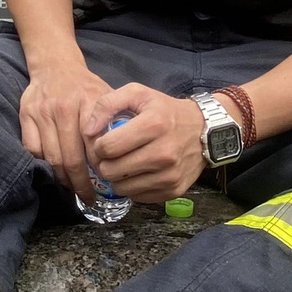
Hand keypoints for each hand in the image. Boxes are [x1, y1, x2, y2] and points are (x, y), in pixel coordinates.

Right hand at [19, 58, 113, 195]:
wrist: (56, 64)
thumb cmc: (85, 86)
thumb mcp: (106, 96)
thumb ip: (114, 121)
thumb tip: (125, 155)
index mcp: (88, 102)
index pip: (94, 145)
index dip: (99, 168)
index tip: (105, 182)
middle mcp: (63, 108)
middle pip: (70, 157)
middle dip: (80, 183)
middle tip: (88, 197)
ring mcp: (43, 112)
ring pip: (51, 158)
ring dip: (62, 178)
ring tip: (73, 189)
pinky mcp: (26, 115)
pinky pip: (33, 149)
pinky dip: (43, 165)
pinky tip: (54, 172)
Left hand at [84, 83, 206, 203]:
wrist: (204, 130)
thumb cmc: (166, 110)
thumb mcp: (138, 93)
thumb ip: (107, 103)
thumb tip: (88, 130)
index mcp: (154, 125)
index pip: (107, 147)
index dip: (99, 146)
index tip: (105, 142)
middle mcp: (164, 153)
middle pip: (112, 171)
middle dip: (105, 163)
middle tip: (112, 156)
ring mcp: (170, 175)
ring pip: (122, 188)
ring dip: (117, 178)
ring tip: (124, 164)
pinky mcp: (174, 190)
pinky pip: (138, 197)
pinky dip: (133, 187)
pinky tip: (138, 173)